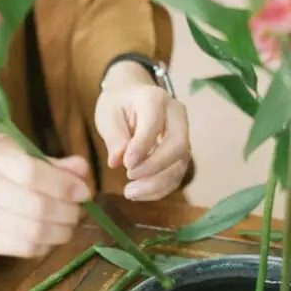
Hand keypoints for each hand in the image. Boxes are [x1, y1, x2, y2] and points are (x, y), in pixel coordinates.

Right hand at [0, 134, 90, 257]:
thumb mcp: (15, 148)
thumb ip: (50, 162)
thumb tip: (82, 171)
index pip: (33, 175)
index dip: (64, 186)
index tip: (84, 191)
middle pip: (37, 208)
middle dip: (69, 212)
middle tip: (80, 210)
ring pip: (32, 233)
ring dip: (61, 232)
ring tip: (68, 224)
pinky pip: (21, 249)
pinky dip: (44, 245)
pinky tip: (50, 235)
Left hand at [95, 61, 190, 200]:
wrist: (132, 97)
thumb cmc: (119, 104)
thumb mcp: (108, 114)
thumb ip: (114, 136)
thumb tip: (117, 162)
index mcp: (155, 99)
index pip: (154, 124)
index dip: (141, 147)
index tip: (125, 164)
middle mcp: (176, 115)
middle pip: (178, 145)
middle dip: (155, 167)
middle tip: (129, 177)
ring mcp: (182, 134)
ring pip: (180, 164)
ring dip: (157, 184)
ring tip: (129, 193)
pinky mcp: (180, 152)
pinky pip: (176, 174)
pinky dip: (159, 189)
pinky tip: (139, 193)